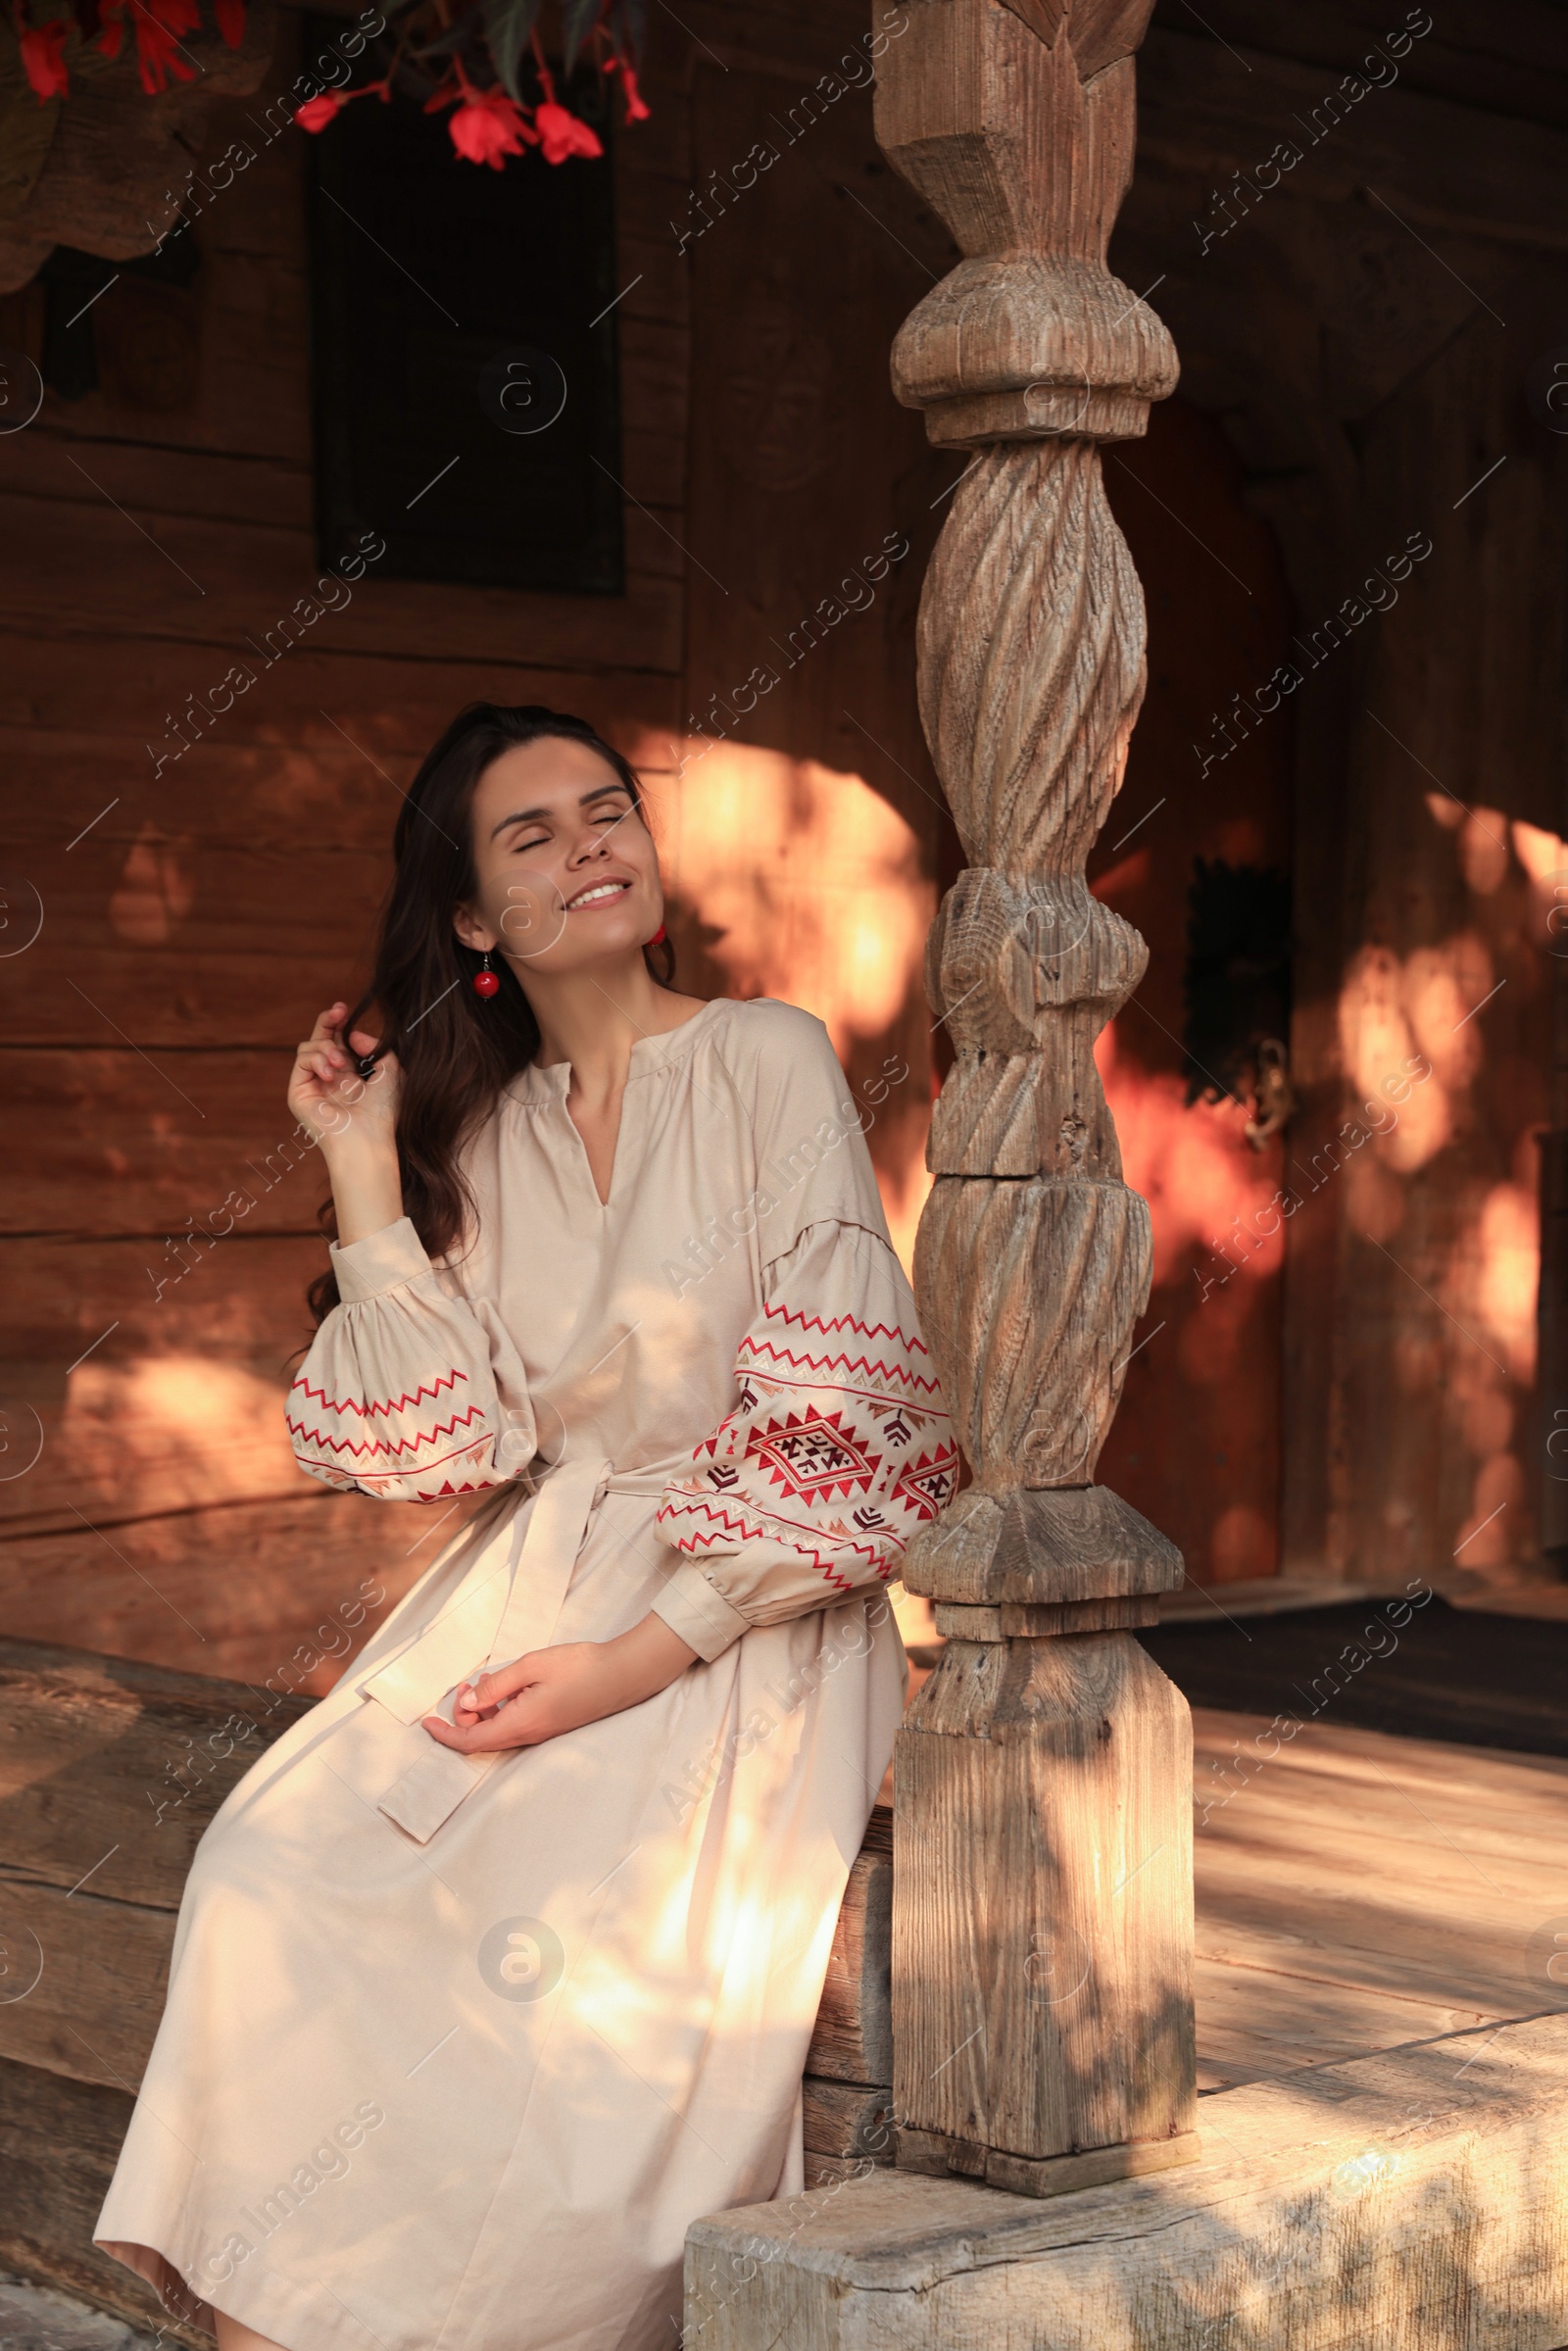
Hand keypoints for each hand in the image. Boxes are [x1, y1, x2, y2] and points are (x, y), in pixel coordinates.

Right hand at [288, 1001, 401, 1159]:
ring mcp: (312, 1086)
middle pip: (318, 1040)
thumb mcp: (389, 1072)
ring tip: (342, 1063)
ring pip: (308, 1048)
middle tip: (338, 1011)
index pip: (337, 1042)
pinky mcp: (298, 1094)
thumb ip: (375, 1047)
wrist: (367, 1140)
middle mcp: (329, 1079)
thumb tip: (352, 1034)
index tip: (345, 1009)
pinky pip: (301, 1061)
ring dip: (326, 1048)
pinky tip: (332, 1073)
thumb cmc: (382, 1113)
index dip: (338, 1023)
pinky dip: (316, 1060)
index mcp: (349, 1075)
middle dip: (327, 1022)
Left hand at [421, 1614, 698, 1753]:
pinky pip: (514, 1724)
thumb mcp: (532, 1666)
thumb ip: (498, 1685)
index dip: (445, 1735)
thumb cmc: (581, 1667)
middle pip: (482, 1737)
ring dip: (484, 1711)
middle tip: (468, 1685)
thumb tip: (469, 1701)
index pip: (471, 1740)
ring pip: (498, 1730)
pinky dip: (501, 1710)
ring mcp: (541, 1732)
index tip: (426, 1723)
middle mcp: (529, 1735)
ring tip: (486, 1681)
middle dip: (465, 1715)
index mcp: (521, 1723)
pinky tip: (507, 1686)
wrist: (623, 1674)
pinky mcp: (551, 1724)